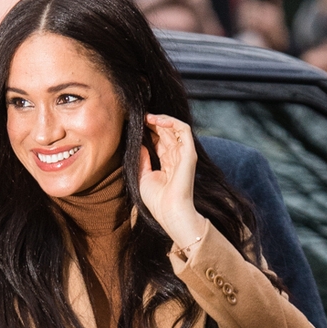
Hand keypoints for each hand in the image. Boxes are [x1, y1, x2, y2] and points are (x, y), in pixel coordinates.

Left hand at [138, 114, 206, 239]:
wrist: (169, 211)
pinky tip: (157, 120)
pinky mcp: (189, 152)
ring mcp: (184, 153)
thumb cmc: (157, 200)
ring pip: (175, 128)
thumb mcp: (143, 176)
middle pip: (166, 132)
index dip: (149, 130)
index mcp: (167, 163)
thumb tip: (139, 144)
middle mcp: (177, 156)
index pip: (160, 140)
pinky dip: (171, 121)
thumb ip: (142, 159)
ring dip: (161, 119)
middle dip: (154, 122)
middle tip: (140, 116)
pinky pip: (184, 129)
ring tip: (147, 116)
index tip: (137, 124)